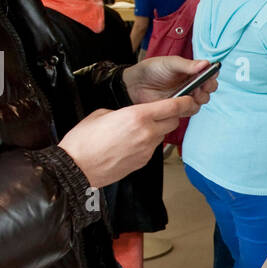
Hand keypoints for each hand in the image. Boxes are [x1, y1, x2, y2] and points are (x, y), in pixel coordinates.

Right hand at [59, 100, 184, 187]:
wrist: (77, 168)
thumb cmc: (84, 141)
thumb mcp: (102, 113)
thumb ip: (123, 112)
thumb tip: (130, 116)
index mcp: (137, 116)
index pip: (173, 107)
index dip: (185, 102)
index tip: (189, 99)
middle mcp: (146, 133)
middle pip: (173, 121)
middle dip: (171, 115)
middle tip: (161, 111)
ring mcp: (146, 150)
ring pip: (162, 135)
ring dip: (157, 129)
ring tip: (136, 129)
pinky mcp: (143, 162)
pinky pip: (151, 148)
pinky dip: (147, 143)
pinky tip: (130, 142)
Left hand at [124, 54, 219, 112]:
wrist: (134, 85)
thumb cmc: (151, 70)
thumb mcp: (170, 63)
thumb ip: (188, 65)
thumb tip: (206, 63)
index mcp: (192, 71)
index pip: (210, 73)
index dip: (212, 74)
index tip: (210, 74)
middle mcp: (192, 84)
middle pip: (209, 89)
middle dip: (208, 87)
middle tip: (201, 85)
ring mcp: (186, 97)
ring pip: (202, 101)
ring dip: (199, 98)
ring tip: (191, 93)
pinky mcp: (179, 108)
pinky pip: (190, 110)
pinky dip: (189, 107)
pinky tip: (181, 101)